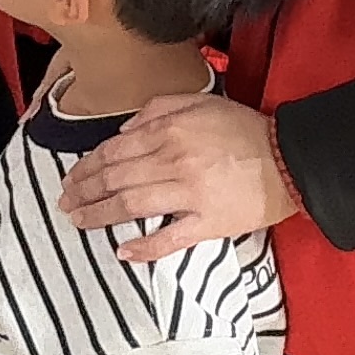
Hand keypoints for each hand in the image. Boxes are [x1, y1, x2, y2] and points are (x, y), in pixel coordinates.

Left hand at [58, 93, 294, 262]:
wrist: (289, 159)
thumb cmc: (244, 130)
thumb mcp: (201, 102)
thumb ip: (157, 109)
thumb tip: (123, 130)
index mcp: (169, 131)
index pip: (114, 150)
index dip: (87, 166)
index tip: (71, 178)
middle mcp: (173, 162)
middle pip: (115, 179)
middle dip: (84, 192)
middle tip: (66, 203)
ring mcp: (190, 195)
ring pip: (132, 206)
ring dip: (100, 216)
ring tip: (80, 223)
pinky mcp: (208, 223)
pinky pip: (170, 238)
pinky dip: (144, 248)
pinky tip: (123, 252)